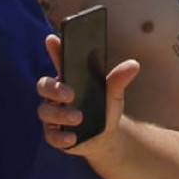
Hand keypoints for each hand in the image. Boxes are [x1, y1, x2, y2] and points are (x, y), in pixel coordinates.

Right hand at [39, 32, 140, 150]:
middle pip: (44, 85)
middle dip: (54, 89)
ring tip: (79, 118)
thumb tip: (134, 64)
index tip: (52, 39)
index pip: (58, 60)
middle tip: (71, 94)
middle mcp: (55, 95)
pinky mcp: (54, 134)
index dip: (54, 49)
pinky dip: (61, 137)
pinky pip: (50, 135)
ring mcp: (52, 114)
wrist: (106, 136)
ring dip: (61, 114)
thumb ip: (118, 79)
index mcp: (68, 78)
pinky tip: (72, 138)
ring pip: (45, 112)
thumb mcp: (113, 93)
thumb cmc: (105, 108)